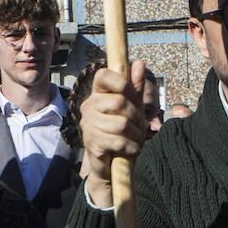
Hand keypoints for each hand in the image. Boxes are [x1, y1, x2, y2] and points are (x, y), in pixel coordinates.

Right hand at [80, 60, 149, 208]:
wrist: (111, 165)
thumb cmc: (122, 132)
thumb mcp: (132, 108)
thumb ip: (135, 87)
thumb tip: (138, 62)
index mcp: (97, 94)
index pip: (104, 75)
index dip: (122, 82)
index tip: (131, 95)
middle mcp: (88, 107)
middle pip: (119, 102)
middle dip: (136, 116)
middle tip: (139, 126)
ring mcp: (88, 125)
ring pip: (121, 124)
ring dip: (136, 135)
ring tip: (136, 140)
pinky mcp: (92, 143)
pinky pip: (119, 141)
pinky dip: (131, 147)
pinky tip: (131, 149)